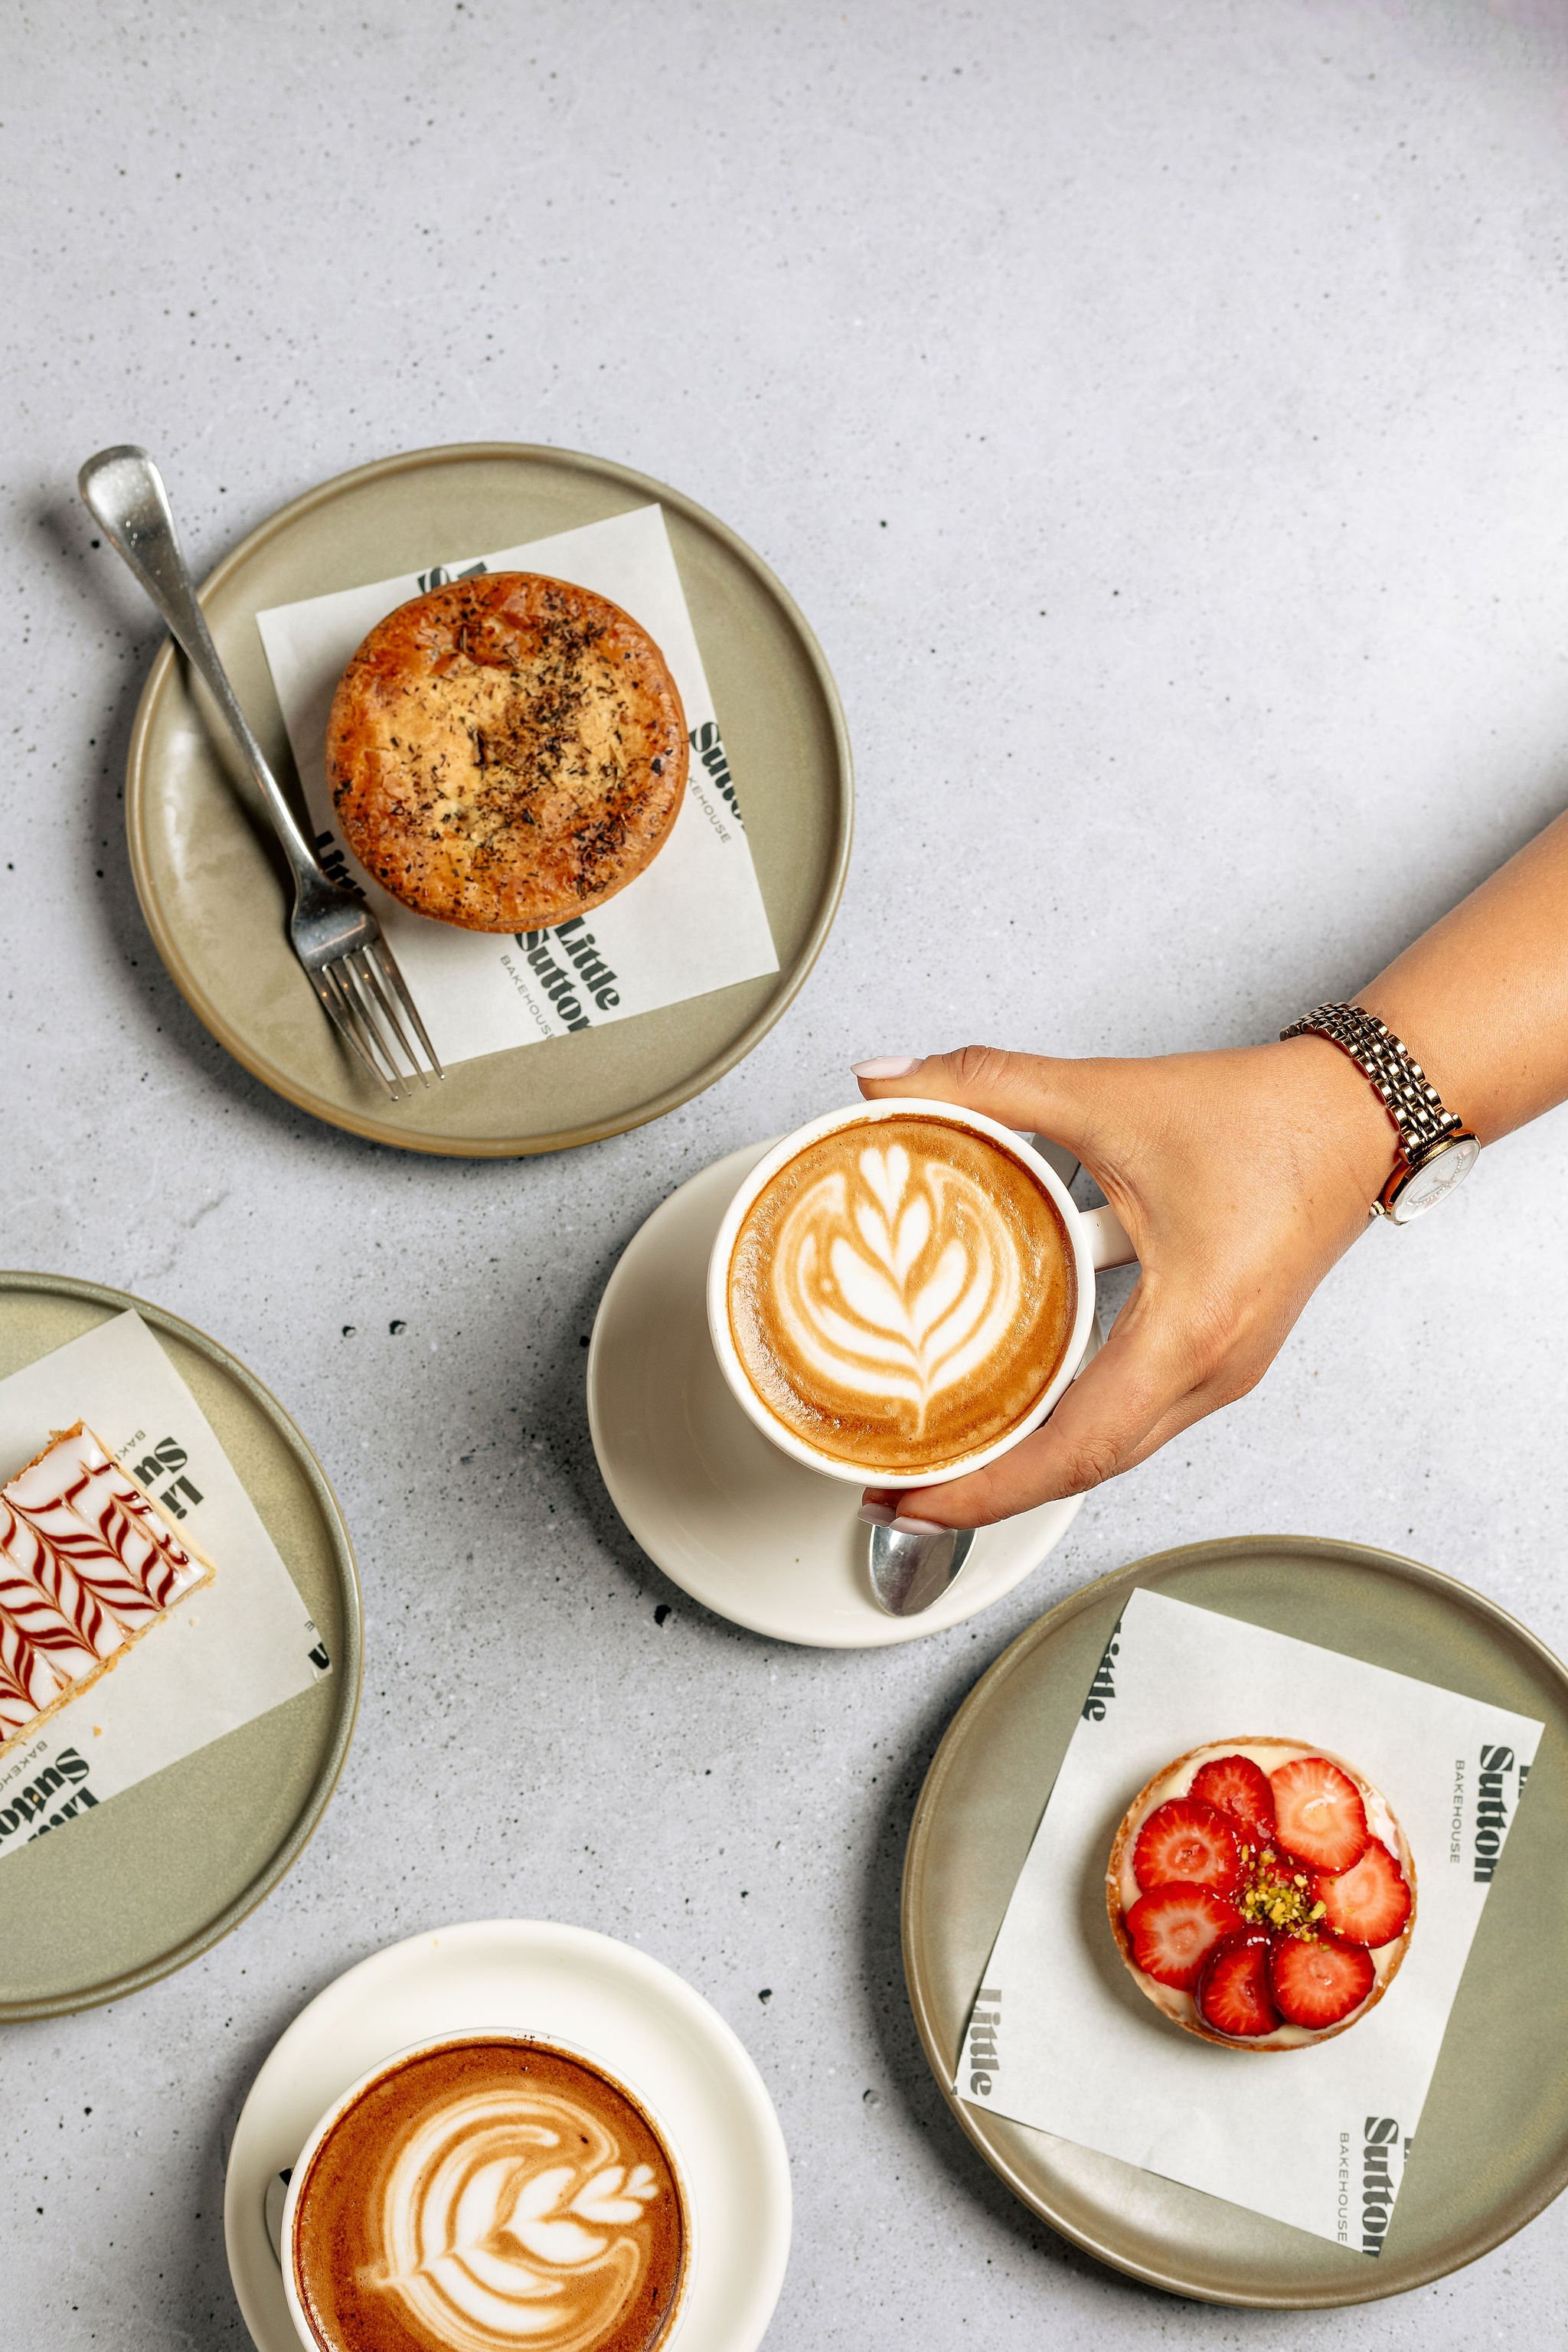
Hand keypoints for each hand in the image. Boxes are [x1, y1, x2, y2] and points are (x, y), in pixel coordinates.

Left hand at [852, 1040, 1399, 1528]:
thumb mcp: (1109, 1095)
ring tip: (942, 1454)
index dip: (987, 1487)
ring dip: (1028, 1464)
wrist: (1359, 1115)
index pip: (1077, 1449)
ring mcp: (1222, 1375)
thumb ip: (989, 1084)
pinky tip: (1014, 1405)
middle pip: (1086, 1470)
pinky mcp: (1220, 1359)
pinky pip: (1133, 1417)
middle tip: (899, 1489)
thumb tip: (885, 1083)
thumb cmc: (1267, 1120)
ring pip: (1112, 1450)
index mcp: (1192, 1328)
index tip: (915, 1500)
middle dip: (987, 1491)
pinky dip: (1067, 1426)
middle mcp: (1212, 1372)